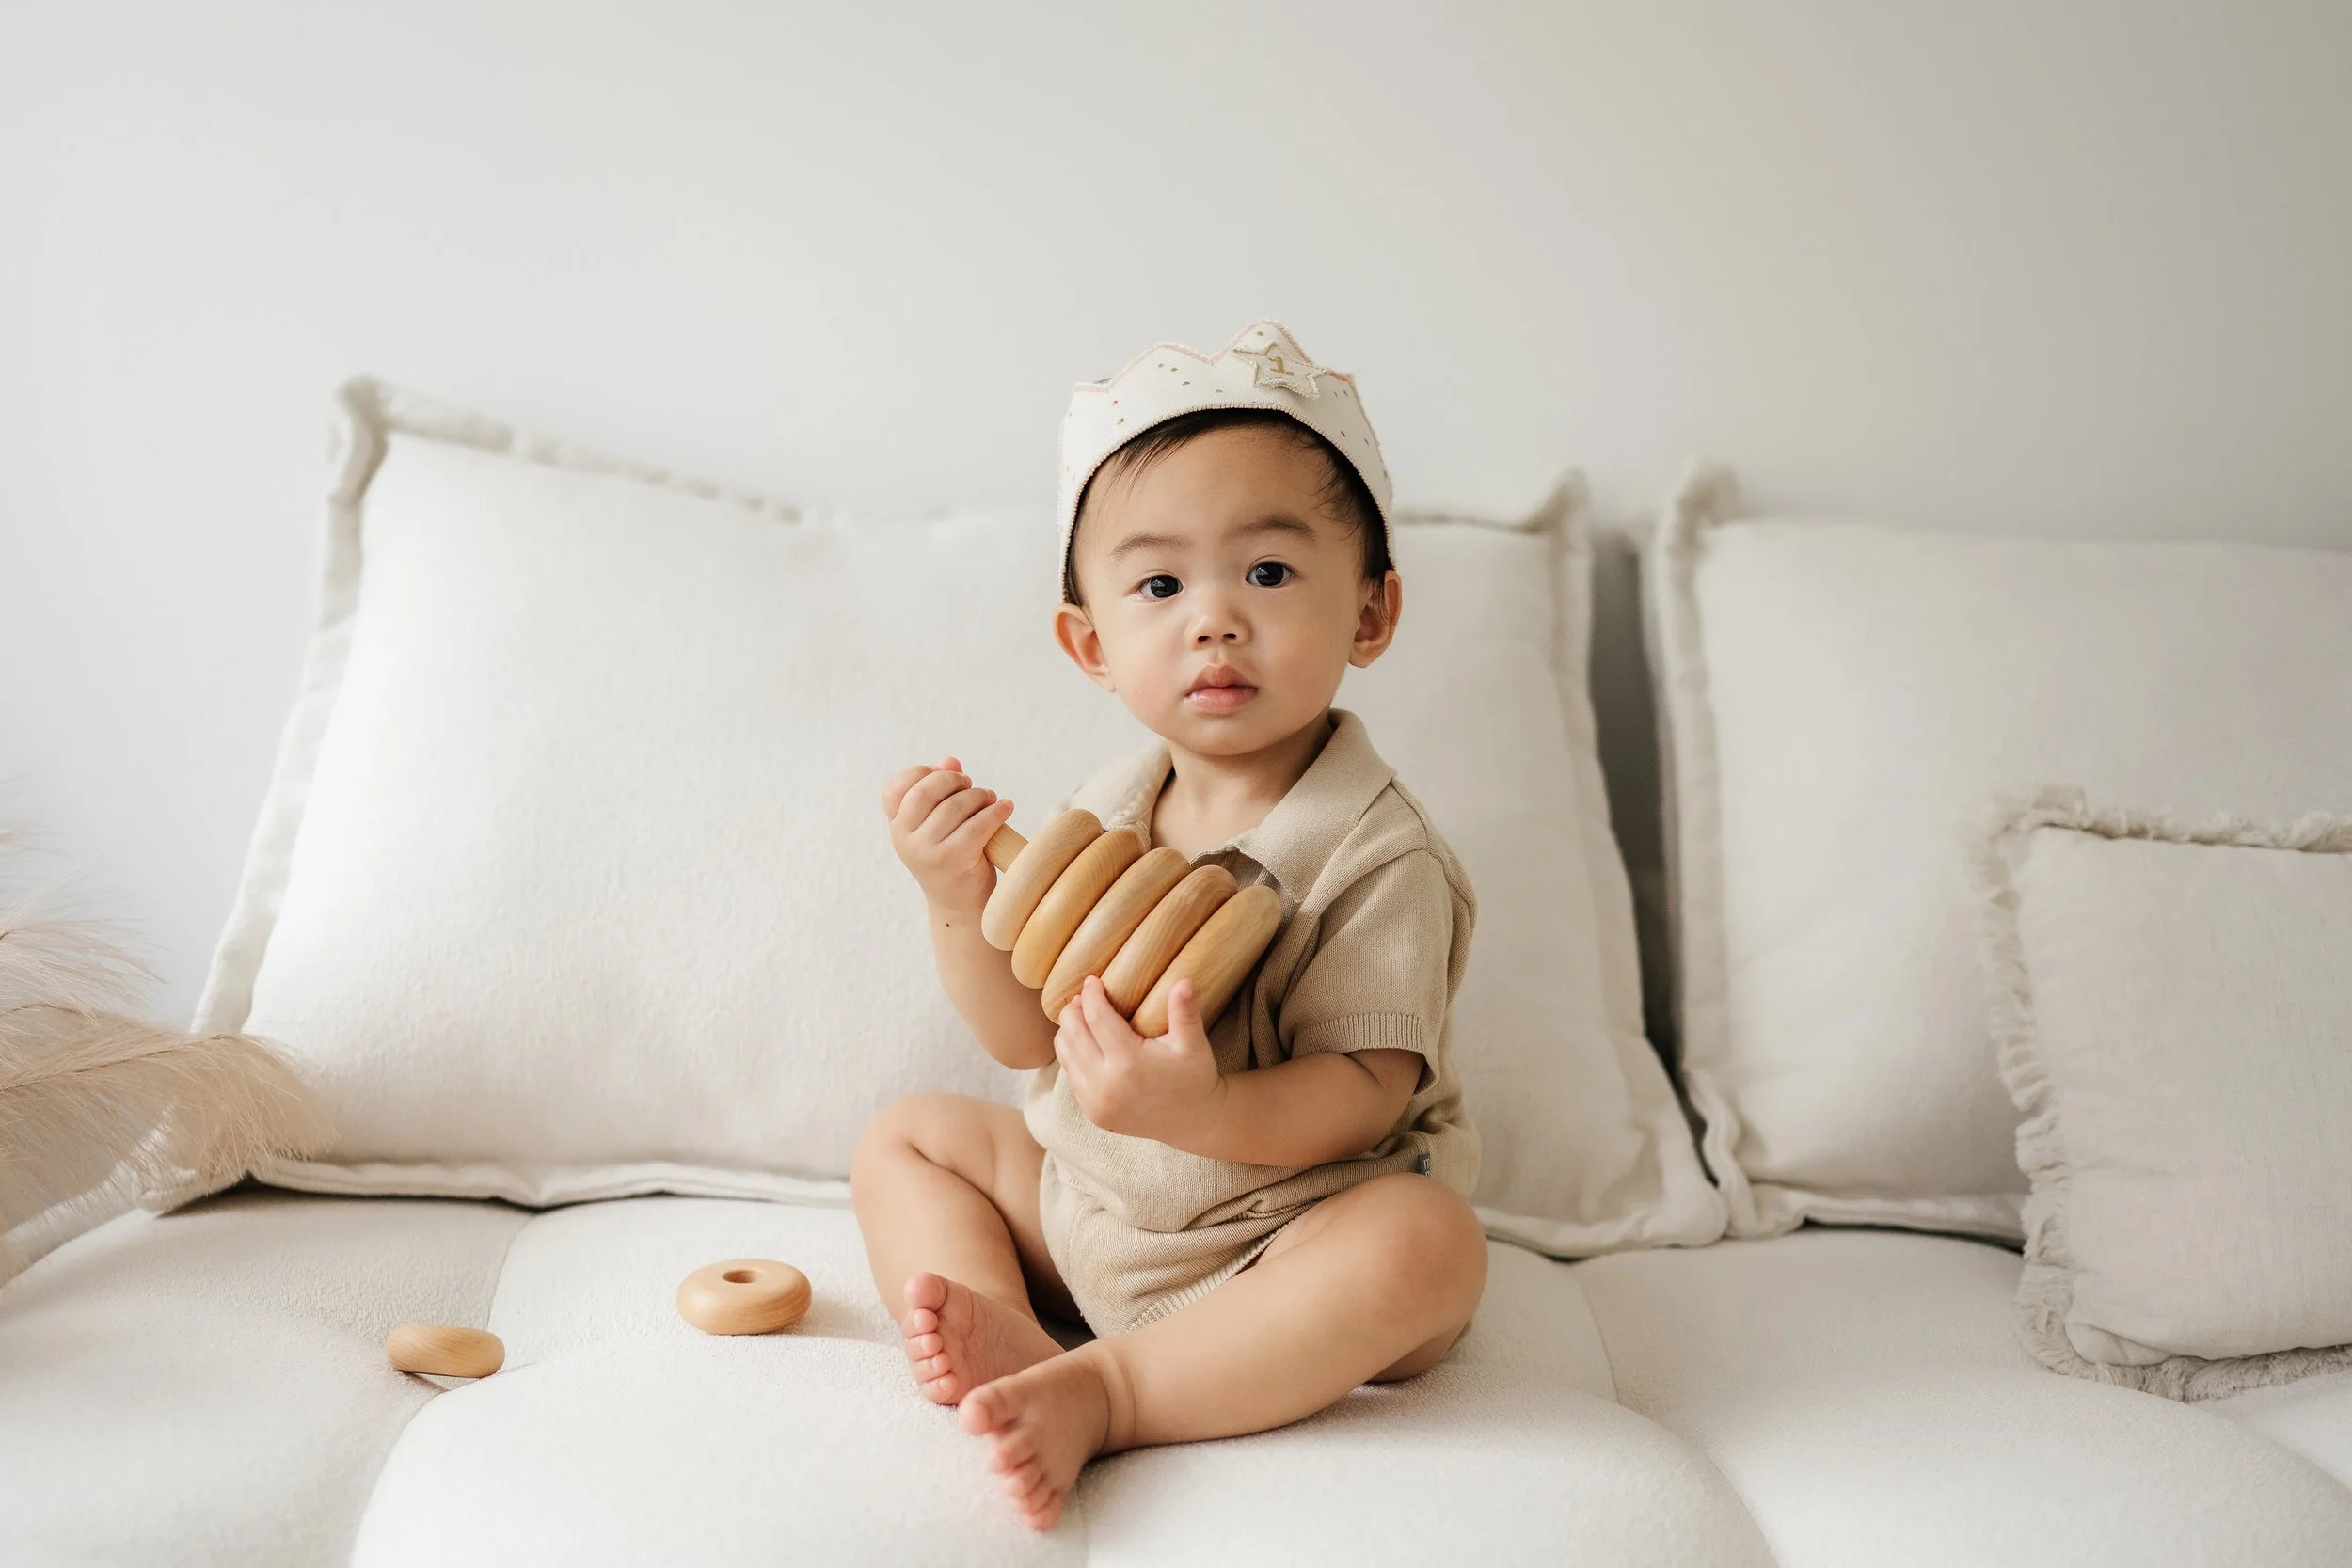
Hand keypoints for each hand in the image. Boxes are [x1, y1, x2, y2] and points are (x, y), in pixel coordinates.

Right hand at [880, 754, 1016, 920]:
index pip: (894, 789)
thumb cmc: (953, 857)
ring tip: (991, 799)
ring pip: (954, 807)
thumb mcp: (941, 825)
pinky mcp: (951, 861)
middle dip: (953, 781)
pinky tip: (1005, 809)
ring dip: (979, 797)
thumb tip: (951, 760)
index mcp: (898, 827)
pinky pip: (976, 826)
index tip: (946, 775)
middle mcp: (904, 839)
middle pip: (924, 791)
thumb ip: (942, 792)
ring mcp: (926, 852)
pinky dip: (995, 812)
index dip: (921, 773)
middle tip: (972, 785)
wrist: (962, 905)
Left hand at [1053, 973, 1225, 1146]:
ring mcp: (1095, 1102)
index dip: (1091, 995)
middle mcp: (1105, 1085)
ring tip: (1079, 1015)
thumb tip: (1184, 981)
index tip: (1092, 980)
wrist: (1193, 1122)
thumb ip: (1185, 1013)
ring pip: (1065, 1055)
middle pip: (1073, 1034)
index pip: (1096, 1018)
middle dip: (1073, 1010)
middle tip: (1082, 995)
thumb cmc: (1195, 1077)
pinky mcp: (1093, 1113)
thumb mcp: (1193, 1045)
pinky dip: (1072, 1055)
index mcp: (1129, 1063)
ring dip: (1068, 1031)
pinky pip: (1071, 1076)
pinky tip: (1083, 1042)